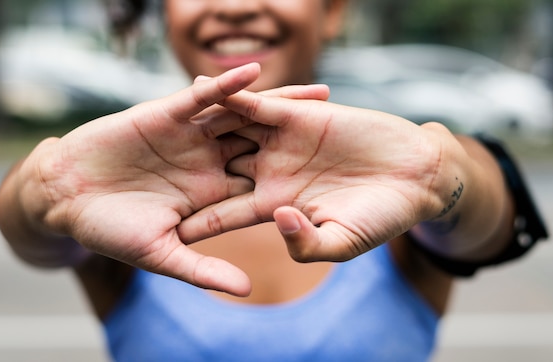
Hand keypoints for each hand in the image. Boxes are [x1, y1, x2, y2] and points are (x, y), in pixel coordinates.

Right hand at [15, 63, 331, 295]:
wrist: (67, 196)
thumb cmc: (110, 231)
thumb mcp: (161, 254)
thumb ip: (204, 269)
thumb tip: (248, 289)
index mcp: (214, 195)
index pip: (267, 186)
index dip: (304, 184)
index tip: (341, 183)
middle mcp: (209, 163)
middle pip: (268, 146)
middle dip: (306, 138)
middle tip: (349, 131)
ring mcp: (191, 138)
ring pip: (244, 116)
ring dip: (281, 104)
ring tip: (322, 94)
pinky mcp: (166, 115)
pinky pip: (202, 98)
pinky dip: (227, 87)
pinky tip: (255, 75)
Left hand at [180, 92, 462, 262]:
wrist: (414, 175)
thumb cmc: (381, 218)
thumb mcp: (342, 243)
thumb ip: (306, 243)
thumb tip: (279, 219)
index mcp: (274, 206)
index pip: (223, 215)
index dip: (193, 222)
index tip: (157, 229)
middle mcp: (269, 172)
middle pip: (213, 170)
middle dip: (179, 171)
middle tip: (138, 172)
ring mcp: (280, 142)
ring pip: (226, 132)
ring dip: (193, 128)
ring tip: (154, 123)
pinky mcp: (295, 115)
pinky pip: (254, 103)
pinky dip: (229, 96)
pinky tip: (196, 89)